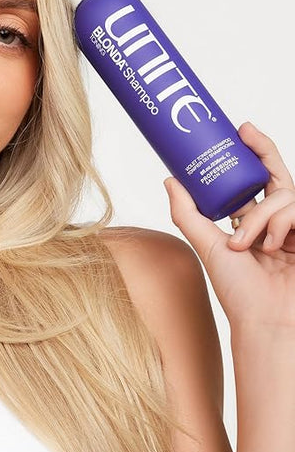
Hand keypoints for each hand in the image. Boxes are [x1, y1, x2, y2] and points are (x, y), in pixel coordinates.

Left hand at [163, 121, 294, 335]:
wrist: (266, 322)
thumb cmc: (237, 290)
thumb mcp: (205, 244)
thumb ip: (188, 212)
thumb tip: (169, 179)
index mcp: (253, 224)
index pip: (256, 182)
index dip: (252, 154)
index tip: (240, 130)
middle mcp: (276, 223)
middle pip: (276, 178)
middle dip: (263, 151)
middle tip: (246, 131)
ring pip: (284, 195)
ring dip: (262, 216)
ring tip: (244, 244)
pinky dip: (281, 223)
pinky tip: (272, 246)